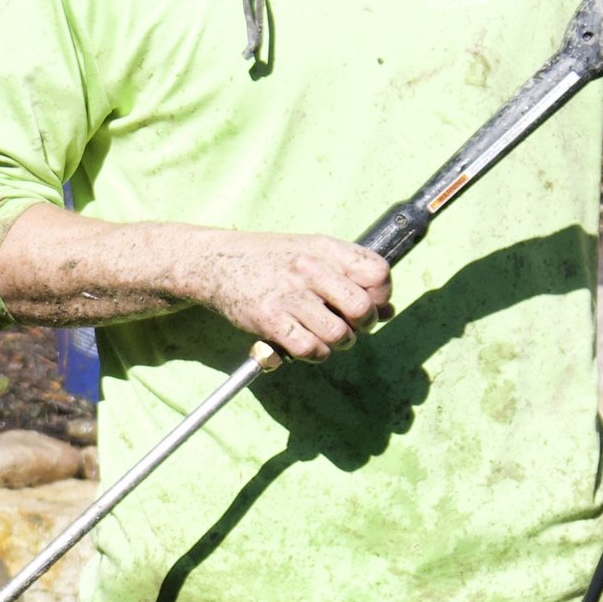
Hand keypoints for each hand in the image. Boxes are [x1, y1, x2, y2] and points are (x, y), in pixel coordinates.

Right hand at [174, 228, 390, 361]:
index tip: (370, 302)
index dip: (381, 294)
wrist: (215, 262)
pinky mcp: (269, 319)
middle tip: (350, 325)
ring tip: (325, 335)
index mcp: (324, 248)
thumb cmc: (269, 260)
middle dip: (364, 324)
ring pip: (339, 334)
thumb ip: (349, 276)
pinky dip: (314, 353)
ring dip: (339, 342)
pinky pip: (309, 348)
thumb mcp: (311, 253)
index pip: (377, 273)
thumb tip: (387, 310)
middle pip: (362, 308)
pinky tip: (305, 343)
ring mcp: (288, 295)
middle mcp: (309, 269)